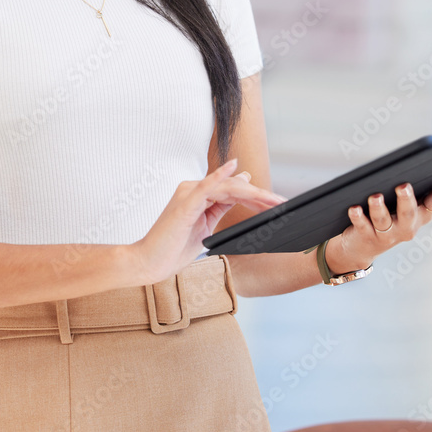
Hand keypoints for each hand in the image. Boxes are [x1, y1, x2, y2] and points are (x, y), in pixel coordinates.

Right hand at [131, 158, 287, 284]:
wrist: (150, 262)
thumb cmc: (173, 249)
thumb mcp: (205, 228)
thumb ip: (220, 209)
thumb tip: (238, 193)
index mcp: (198, 195)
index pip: (233, 191)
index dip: (256, 197)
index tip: (277, 205)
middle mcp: (193, 189)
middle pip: (234, 188)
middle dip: (260, 196)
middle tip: (282, 203)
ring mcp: (188, 194)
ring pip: (227, 187)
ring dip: (253, 194)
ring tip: (273, 201)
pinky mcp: (185, 203)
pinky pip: (206, 186)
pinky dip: (220, 176)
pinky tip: (235, 169)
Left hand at [324, 170, 431, 274]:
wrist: (362, 247)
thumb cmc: (387, 215)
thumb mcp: (401, 204)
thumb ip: (408, 188)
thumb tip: (408, 162)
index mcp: (421, 215)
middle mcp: (407, 227)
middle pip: (408, 213)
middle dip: (406, 199)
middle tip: (403, 186)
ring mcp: (388, 235)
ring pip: (384, 221)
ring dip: (379, 208)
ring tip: (375, 197)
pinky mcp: (368, 238)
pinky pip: (363, 226)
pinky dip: (358, 217)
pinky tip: (354, 208)